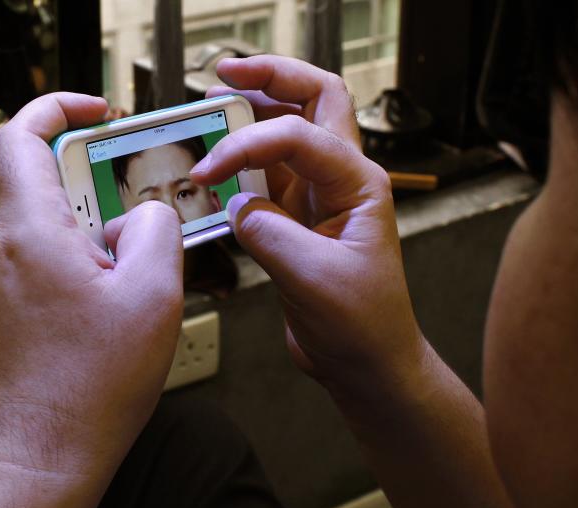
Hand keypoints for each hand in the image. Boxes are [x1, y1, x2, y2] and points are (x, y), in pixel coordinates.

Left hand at [0, 93, 183, 481]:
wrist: (49, 455)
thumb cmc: (94, 385)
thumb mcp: (154, 294)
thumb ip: (157, 229)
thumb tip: (147, 213)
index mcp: (31, 234)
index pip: (23, 135)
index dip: (60, 107)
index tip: (99, 111)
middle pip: (45, 186)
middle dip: (99, 192)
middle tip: (144, 217)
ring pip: (45, 230)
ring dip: (91, 237)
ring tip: (132, 280)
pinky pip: (37, 266)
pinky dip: (74, 267)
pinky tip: (108, 307)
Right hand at [193, 56, 424, 396]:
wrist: (368, 364)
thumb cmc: (362, 325)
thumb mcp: (312, 278)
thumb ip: (267, 232)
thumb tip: (233, 203)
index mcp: (359, 184)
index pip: (299, 134)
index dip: (249, 142)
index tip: (211, 169)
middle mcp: (341, 181)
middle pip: (314, 101)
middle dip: (272, 77)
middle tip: (225, 72)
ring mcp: (318, 199)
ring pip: (286, 134)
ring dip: (251, 117)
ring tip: (209, 109)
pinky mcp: (296, 222)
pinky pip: (265, 178)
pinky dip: (239, 167)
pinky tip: (211, 171)